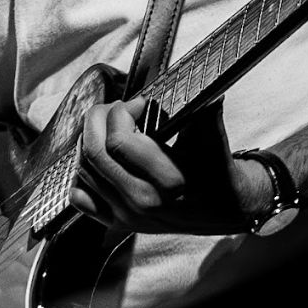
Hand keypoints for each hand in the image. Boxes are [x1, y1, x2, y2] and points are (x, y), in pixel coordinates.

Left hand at [69, 97, 268, 236]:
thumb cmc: (220, 173)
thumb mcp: (215, 142)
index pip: (119, 140)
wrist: (226, 211)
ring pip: (84, 170)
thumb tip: (201, 84)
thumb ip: (206, 113)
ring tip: (109, 125)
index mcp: (167, 181)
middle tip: (117, 107)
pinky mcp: (119, 223)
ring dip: (89, 139)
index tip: (140, 102)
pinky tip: (99, 157)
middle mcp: (142, 201)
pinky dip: (81, 174)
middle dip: (99, 118)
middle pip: (95, 152)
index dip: (123, 111)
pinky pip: (81, 198)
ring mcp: (127, 215)